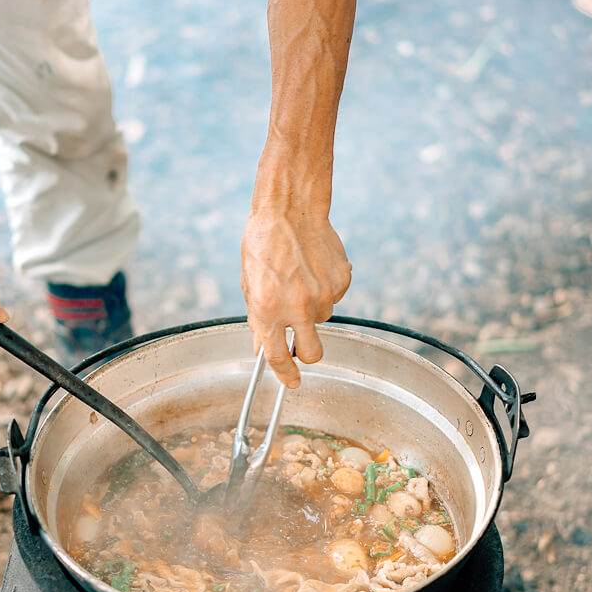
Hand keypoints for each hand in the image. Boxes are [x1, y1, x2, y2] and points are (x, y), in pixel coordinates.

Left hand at [241, 208, 350, 387]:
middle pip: (313, 353)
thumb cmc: (263, 243)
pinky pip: (333, 297)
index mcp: (268, 310)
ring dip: (311, 309)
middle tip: (299, 341)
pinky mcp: (341, 281)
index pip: (277, 357)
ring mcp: (323, 295)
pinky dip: (324, 288)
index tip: (292, 382)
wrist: (290, 209)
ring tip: (299, 279)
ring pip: (322, 319)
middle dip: (306, 354)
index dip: (285, 375)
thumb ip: (258, 319)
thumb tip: (263, 347)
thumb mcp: (250, 284)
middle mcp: (298, 307)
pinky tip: (312, 268)